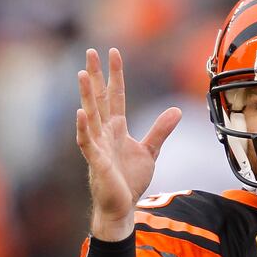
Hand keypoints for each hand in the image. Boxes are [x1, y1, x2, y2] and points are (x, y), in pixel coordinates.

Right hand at [76, 48, 181, 240]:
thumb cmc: (130, 179)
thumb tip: (176, 110)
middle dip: (95, 75)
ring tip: (82, 74)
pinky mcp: (97, 161)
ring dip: (86, 95)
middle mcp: (104, 132)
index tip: (113, 52)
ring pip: (90, 115)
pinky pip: (87, 142)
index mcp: (116, 128)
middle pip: (99, 99)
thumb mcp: (150, 151)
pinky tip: (80, 113)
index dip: (115, 74)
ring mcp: (98, 145)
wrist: (123, 206)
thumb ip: (161, 130)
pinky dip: (83, 128)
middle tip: (90, 51)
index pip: (115, 95)